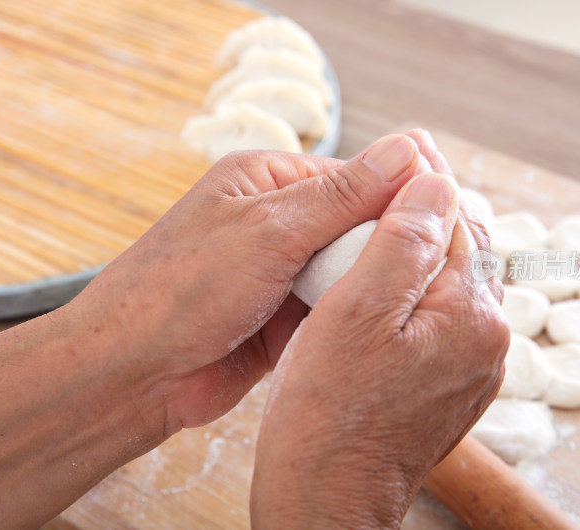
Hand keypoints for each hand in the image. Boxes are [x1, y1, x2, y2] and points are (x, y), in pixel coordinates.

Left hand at [67, 133, 426, 438]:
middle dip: (386, 246)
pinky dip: (352, 316)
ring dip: (369, 284)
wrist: (135, 373)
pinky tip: (381, 328)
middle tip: (434, 268)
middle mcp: (275, 221)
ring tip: (413, 301)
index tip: (444, 219)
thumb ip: (342, 196)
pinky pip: (334, 309)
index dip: (399, 196)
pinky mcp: (284, 316)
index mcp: (266, 180)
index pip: (354, 176)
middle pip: (356, 224)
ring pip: (349, 269)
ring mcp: (280, 271)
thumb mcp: (269, 231)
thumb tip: (409, 151)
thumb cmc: (183, 289)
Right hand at [251, 136, 508, 527]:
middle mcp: (485, 343)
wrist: (324, 496)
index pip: (458, 221)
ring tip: (375, 222)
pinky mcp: (444, 387)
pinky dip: (409, 291)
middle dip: (423, 212)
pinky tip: (375, 282)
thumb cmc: (328, 409)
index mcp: (473, 316)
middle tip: (387, 177)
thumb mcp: (358, 311)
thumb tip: (434, 179)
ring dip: (414, 250)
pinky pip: (433, 320)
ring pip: (445, 285)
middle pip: (459, 251)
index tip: (401, 146)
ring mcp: (468, 369)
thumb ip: (404, 240)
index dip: (424, 182)